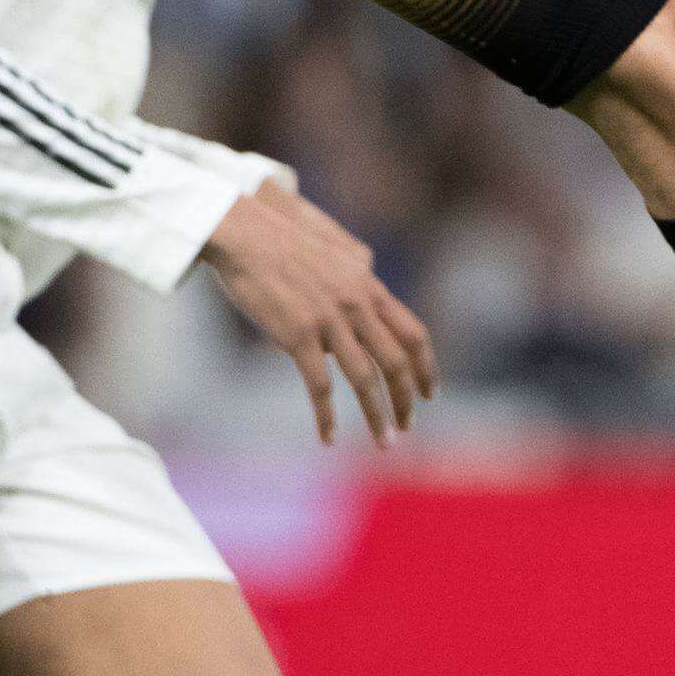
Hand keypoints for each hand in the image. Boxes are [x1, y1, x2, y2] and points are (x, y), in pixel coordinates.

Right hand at [202, 180, 437, 445]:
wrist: (244, 233)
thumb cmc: (281, 241)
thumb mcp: (333, 253)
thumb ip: (356, 274)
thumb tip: (367, 288)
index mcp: (368, 286)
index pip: (414, 334)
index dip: (427, 367)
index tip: (430, 394)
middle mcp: (357, 305)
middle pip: (397, 363)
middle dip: (407, 400)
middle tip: (408, 426)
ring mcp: (330, 321)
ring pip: (366, 380)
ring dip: (378, 416)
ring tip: (384, 442)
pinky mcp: (298, 335)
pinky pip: (320, 386)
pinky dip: (327, 417)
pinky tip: (329, 438)